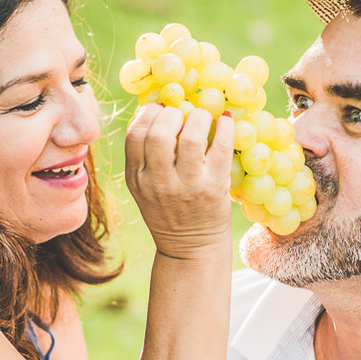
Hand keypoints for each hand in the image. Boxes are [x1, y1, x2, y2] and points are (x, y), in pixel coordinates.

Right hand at [125, 103, 234, 259]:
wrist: (190, 250)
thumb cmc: (168, 212)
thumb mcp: (143, 188)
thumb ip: (144, 157)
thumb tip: (157, 111)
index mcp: (137, 178)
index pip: (135, 135)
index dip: (148, 114)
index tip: (161, 109)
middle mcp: (159, 182)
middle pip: (159, 134)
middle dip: (172, 114)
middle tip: (182, 113)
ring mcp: (188, 186)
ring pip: (191, 138)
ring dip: (198, 118)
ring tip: (203, 116)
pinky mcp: (214, 189)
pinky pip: (221, 148)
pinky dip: (225, 128)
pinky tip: (226, 121)